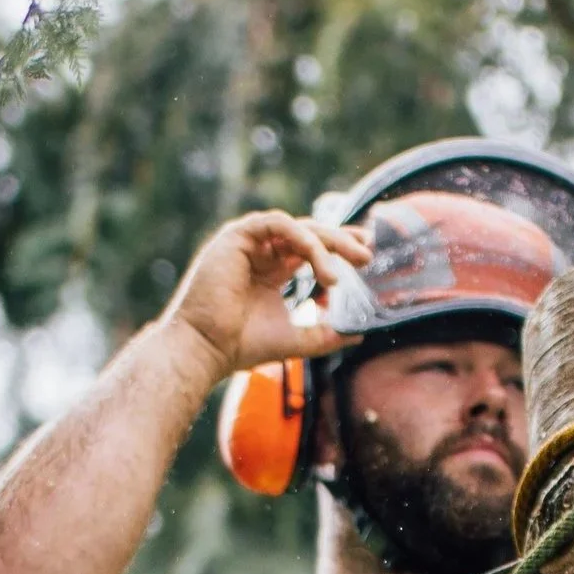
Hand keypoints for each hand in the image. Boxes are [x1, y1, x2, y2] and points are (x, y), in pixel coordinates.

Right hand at [160, 210, 370, 380]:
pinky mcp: (238, 236)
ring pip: (298, 228)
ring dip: (326, 245)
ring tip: (341, 275)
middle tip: (367, 256)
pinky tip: (320, 264)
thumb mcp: (295, 339)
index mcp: (271, 270)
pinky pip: (279, 224)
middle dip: (341, 242)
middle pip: (310, 234)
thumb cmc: (241, 346)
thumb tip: (358, 335)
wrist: (206, 348)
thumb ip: (324, 334)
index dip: (340, 247)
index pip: (311, 249)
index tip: (367, 254)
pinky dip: (303, 240)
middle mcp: (261, 252)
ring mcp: (249, 242)